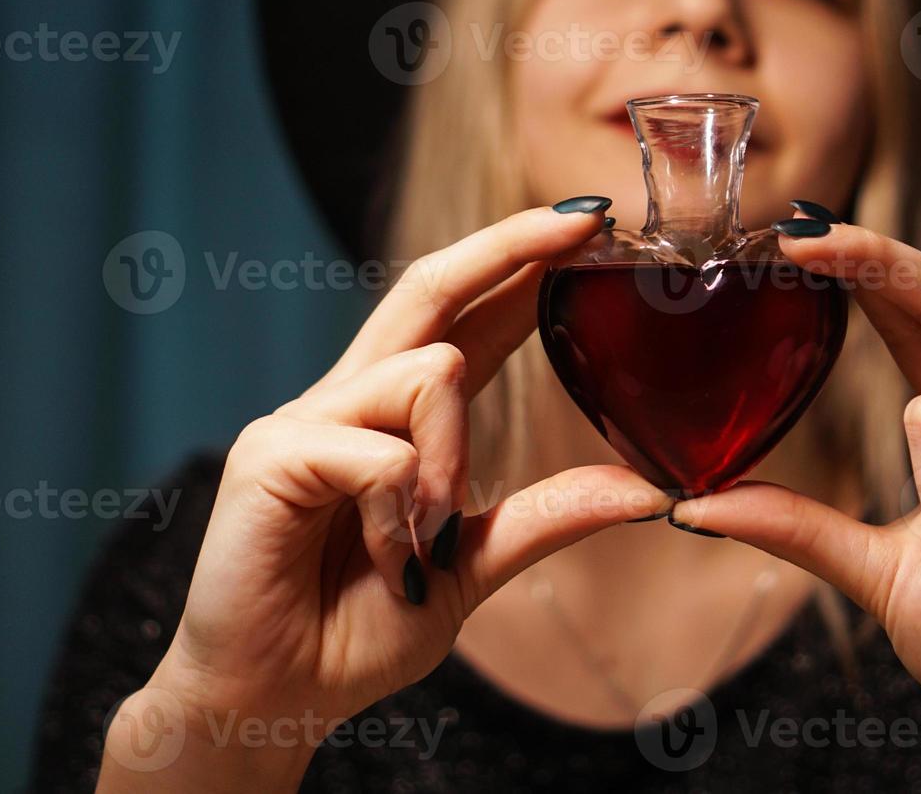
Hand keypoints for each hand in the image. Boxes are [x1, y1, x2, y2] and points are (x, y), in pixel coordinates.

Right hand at [101, 204, 671, 791]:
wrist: (273, 700)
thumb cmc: (356, 630)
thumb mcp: (473, 568)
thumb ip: (545, 518)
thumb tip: (647, 489)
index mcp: (397, 417)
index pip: (470, 316)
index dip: (525, 265)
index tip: (593, 224)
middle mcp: (350, 398)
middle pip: (432, 286)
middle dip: (511, 244)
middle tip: (585, 219)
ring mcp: (306, 419)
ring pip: (433, 373)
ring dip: (455, 464)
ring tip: (427, 542)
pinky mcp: (273, 454)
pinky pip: (384, 453)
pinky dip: (402, 518)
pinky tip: (389, 562)